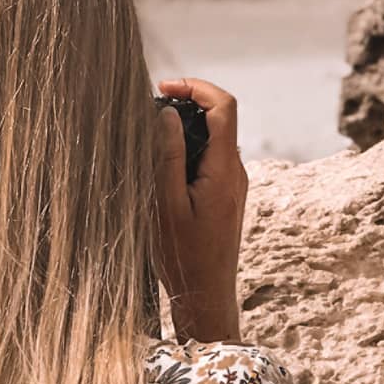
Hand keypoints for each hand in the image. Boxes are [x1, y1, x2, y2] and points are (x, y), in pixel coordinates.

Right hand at [152, 75, 247, 343]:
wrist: (206, 296)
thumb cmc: (183, 257)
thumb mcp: (167, 204)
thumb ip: (169, 156)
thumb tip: (168, 114)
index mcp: (224, 169)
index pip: (224, 107)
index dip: (196, 87)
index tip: (163, 88)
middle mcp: (235, 172)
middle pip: (220, 117)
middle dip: (186, 104)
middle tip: (148, 109)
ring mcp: (232, 183)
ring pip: (213, 137)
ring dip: (184, 127)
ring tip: (149, 135)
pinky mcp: (224, 195)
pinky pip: (209, 158)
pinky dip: (187, 148)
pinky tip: (161, 162)